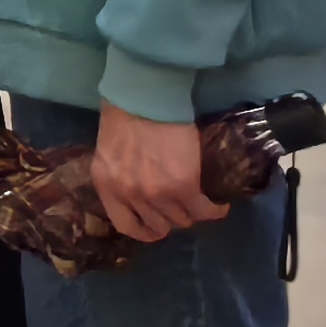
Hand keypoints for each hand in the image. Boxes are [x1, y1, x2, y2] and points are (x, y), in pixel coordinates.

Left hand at [92, 103, 213, 242]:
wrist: (145, 95)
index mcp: (106, 184)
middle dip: (171, 218)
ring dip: (192, 213)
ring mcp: (156, 193)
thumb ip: (120, 175)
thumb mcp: (110, 151)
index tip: (156, 228)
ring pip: (182, 220)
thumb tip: (138, 190)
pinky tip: (219, 205)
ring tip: (200, 203)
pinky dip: (214, 210)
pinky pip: (203, 210)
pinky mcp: (183, 187)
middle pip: (158, 224)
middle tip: (181, 206)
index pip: (125, 225)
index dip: (144, 231)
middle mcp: (129, 194)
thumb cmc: (125, 114)